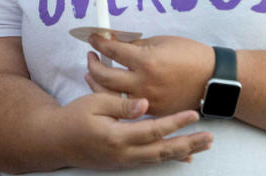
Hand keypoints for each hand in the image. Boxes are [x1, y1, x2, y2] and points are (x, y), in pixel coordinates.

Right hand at [57, 91, 211, 168]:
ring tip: (202, 145)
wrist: (56, 141)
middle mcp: (123, 154)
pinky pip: (150, 162)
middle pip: (162, 151)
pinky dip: (168, 158)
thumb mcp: (94, 103)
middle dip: (188, 144)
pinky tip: (183, 156)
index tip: (193, 114)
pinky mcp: (122, 163)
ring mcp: (123, 162)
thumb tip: (145, 104)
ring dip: (183, 152)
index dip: (175, 122)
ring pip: (159, 159)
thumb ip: (121, 105)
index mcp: (116, 137)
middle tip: (209, 137)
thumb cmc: (73, 117)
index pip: (153, 130)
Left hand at [86, 35, 210, 115]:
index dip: (99, 42)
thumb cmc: (190, 55)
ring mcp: (147, 100)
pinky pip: (125, 105)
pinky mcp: (152, 111)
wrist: (211, 79)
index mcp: (146, 61)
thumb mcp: (161, 42)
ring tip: (91, 74)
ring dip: (96, 83)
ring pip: (110, 96)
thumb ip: (136, 45)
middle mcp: (143, 83)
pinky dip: (113, 97)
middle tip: (91, 55)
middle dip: (93, 63)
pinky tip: (107, 89)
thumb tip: (115, 43)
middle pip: (105, 76)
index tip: (93, 37)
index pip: (113, 51)